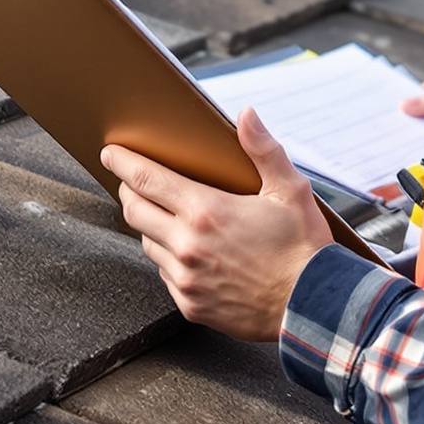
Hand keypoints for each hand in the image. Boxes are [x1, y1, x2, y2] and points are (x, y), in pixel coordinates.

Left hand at [102, 107, 332, 340]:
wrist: (314, 308)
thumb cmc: (304, 248)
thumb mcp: (290, 190)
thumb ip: (264, 149)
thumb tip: (246, 115)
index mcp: (207, 211)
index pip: (146, 179)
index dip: (122, 163)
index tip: (110, 153)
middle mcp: (188, 245)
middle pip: (134, 210)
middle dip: (128, 190)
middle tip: (132, 181)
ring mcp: (186, 278)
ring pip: (148, 243)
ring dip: (150, 226)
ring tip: (165, 216)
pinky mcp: (191, 305)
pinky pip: (165, 275)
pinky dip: (168, 259)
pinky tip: (188, 252)